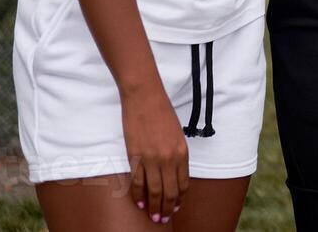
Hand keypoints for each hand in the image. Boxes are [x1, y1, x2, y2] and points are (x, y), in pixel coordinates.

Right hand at [123, 88, 187, 223]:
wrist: (145, 98)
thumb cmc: (162, 113)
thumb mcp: (177, 134)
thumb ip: (176, 154)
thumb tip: (173, 173)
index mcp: (182, 152)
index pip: (183, 183)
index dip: (179, 198)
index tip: (175, 207)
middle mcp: (169, 158)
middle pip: (169, 191)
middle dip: (166, 208)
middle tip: (162, 219)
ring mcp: (151, 159)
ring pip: (154, 190)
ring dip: (153, 206)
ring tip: (152, 217)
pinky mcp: (135, 157)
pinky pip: (137, 182)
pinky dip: (138, 195)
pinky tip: (139, 204)